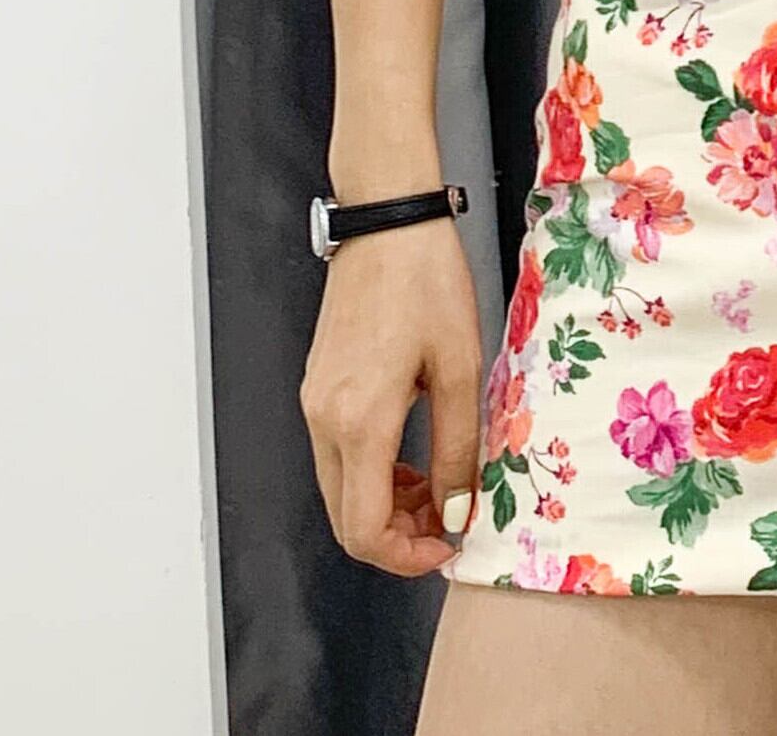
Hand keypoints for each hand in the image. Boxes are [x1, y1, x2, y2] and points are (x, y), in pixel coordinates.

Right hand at [298, 216, 484, 575]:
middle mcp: (323, 418)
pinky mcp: (318, 386)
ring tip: (439, 483)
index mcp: (358, 420)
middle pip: (346, 518)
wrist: (388, 221)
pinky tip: (414, 451)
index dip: (406, 556)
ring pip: (340, 488)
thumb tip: (455, 511)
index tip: (448, 543)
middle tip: (448, 519)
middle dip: (397, 536)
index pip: (363, 530)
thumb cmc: (427, 282)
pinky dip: (374, 469)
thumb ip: (457, 449)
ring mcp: (315, 402)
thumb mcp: (461, 368)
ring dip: (387, 503)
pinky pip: (338, 452)